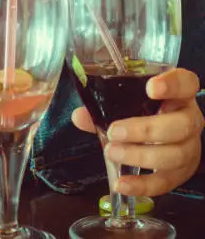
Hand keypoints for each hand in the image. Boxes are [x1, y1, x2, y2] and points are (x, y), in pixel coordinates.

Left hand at [72, 68, 203, 196]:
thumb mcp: (132, 101)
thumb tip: (80, 116)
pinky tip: (122, 183)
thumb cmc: (148, 112)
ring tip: (112, 153)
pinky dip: (142, 185)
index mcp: (179, 94)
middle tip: (114, 131)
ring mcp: (189, 147)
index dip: (171, 85)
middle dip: (145, 130)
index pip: (186, 83)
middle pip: (181, 125)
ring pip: (174, 155)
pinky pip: (165, 182)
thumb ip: (106, 106)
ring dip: (140, 156)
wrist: (168, 136)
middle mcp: (189, 119)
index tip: (150, 87)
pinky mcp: (181, 173)